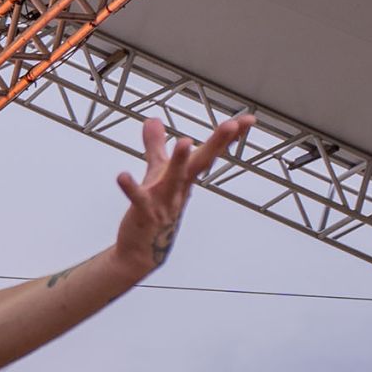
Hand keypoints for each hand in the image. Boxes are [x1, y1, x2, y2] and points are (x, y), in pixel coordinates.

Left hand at [111, 114, 252, 277]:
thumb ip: (154, 146)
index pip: (210, 153)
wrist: (142, 251)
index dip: (229, 137)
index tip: (249, 120)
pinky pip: (138, 199)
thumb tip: (152, 120)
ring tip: (185, 141)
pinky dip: (131, 188)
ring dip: (180, 161)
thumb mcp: (155, 174)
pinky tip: (122, 176)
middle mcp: (180, 188)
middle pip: (201, 163)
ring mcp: (164, 202)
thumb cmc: (154, 209)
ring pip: (175, 179)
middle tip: (233, 125)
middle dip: (217, 143)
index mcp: (186, 176)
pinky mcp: (144, 213)